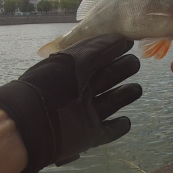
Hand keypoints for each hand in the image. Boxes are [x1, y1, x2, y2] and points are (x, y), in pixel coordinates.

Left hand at [0, 34, 141, 172]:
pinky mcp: (89, 135)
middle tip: (135, 63)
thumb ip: (99, 48)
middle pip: (105, 79)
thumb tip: (120, 37)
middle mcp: (81, 92)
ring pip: (110, 103)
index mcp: (75, 73)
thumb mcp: (77, 59)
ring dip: (123, 96)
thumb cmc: (54, 84)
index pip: (99, 59)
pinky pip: (107, 132)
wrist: (34, 122)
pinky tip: (126, 121)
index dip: (113, 51)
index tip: (128, 43)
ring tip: (137, 89)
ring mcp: (85, 114)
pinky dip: (117, 128)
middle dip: (120, 70)